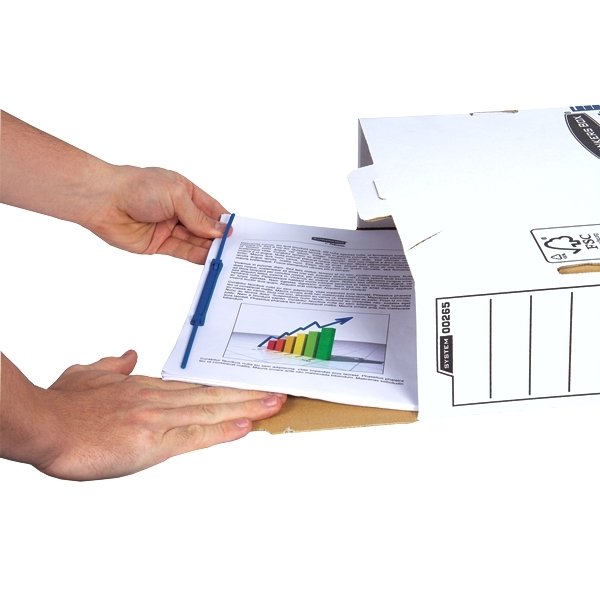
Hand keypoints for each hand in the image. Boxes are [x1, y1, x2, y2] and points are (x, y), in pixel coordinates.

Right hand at [2, 351, 284, 480]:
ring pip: (212, 409)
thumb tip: (128, 356)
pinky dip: (223, 429)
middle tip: (280, 388)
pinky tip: (246, 425)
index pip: (195, 385)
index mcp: (147, 388)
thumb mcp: (87, 375)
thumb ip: (111, 366)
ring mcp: (159, 417)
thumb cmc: (62, 405)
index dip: (225, 385)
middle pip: (213, 394)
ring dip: (247, 406)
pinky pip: (196, 434)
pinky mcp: (153, 440)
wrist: (43, 424)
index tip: (249, 382)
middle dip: (249, 393)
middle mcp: (160, 399)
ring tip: (276, 402)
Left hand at [92, 165, 230, 263]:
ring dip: (209, 248)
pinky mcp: (159, 244)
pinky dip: (196, 256)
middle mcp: (178, 209)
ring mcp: (169, 227)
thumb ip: (198, 217)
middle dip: (218, 237)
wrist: (103, 201)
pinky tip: (209, 259)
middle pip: (204, 227)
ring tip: (225, 256)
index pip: (211, 208)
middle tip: (235, 249)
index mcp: (184, 191)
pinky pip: (182, 251)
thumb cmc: (137, 187)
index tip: (238, 232)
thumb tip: (219, 231)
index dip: (224, 220)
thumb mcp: (176, 196)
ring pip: (195, 241)